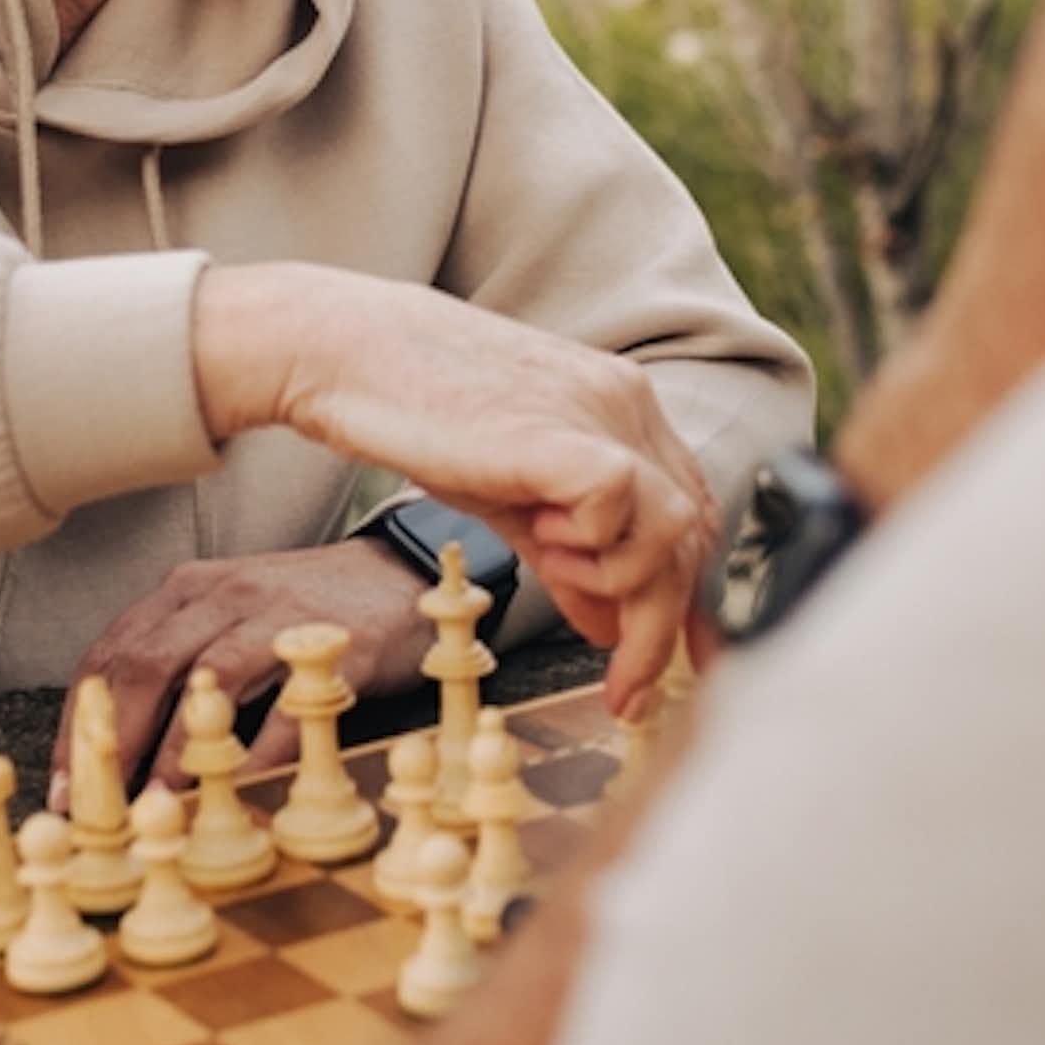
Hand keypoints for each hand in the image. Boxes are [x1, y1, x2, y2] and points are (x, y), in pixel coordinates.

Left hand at [53, 539, 431, 799]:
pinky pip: (289, 707)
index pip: (110, 654)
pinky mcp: (336, 645)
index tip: (65, 788)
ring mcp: (281, 614)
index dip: (79, 724)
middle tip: (98, 808)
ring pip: (210, 680)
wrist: (396, 575)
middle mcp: (225, 593)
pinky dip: (258, 756)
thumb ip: (174, 666)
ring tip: (157, 807)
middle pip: (147, 663)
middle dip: (112, 742)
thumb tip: (112, 750)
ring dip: (177, 752)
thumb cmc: (298, 612)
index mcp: (188, 590)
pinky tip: (238, 795)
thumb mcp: (224, 621)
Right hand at [194, 266, 718, 711]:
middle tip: (627, 690)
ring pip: (676, 530)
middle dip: (667, 627)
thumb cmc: (419, 414)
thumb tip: (609, 624)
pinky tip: (541, 537)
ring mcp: (601, 414)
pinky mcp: (562, 434)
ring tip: (553, 565)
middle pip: (693, 534)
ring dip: (622, 582)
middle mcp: (627, 405)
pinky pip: (622, 508)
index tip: (673, 660)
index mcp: (622, 408)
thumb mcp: (510, 497)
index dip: (693, 596)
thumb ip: (567, 557)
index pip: (694, 513)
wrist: (350, 354)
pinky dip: (592, 546)